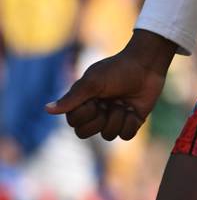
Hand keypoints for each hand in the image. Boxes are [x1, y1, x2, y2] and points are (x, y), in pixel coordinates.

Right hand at [45, 29, 176, 141]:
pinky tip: (133, 108)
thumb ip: (71, 98)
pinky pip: (126, 135)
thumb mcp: (92, 82)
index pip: (74, 123)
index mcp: (84, 101)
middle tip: (108, 104)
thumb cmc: (117, 69)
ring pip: (108, 135)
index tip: (93, 100)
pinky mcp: (131, 121)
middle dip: (99, 121)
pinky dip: (130, 122)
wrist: (146, 64)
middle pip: (86, 133)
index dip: (84, 115)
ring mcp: (114, 117)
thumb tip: (47, 109)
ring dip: (117, 118)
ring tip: (123, 102)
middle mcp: (97, 111)